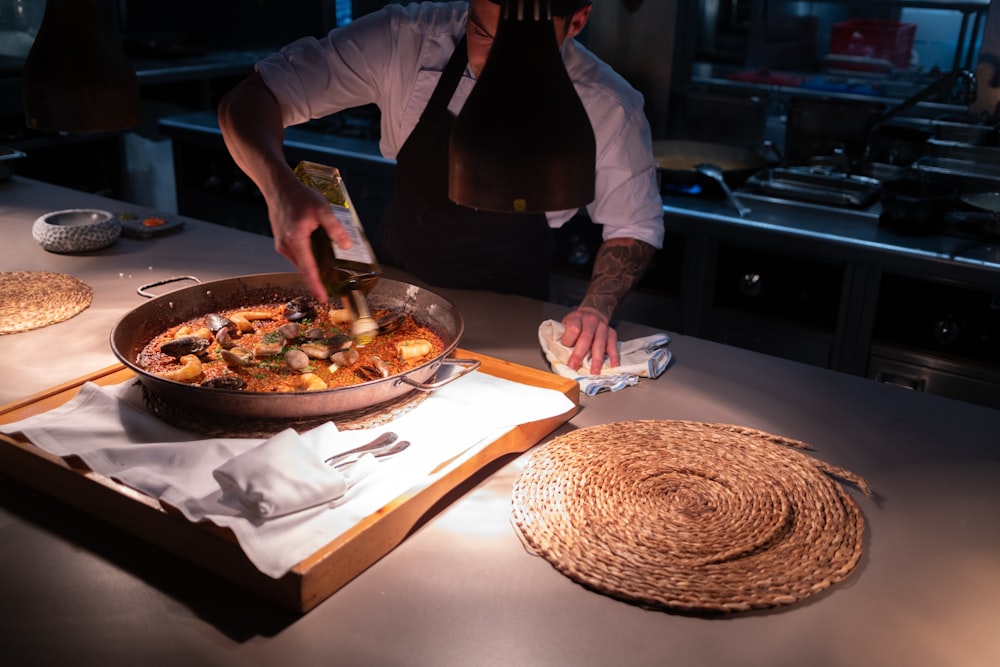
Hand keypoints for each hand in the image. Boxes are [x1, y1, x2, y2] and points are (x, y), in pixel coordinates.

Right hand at [267, 177, 352, 301]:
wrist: (279, 187)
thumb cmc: (298, 196)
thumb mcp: (322, 209)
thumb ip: (334, 228)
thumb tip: (346, 246)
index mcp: (296, 240)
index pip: (308, 269)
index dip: (316, 285)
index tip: (322, 298)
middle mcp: (286, 246)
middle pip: (305, 269)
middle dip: (317, 280)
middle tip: (332, 289)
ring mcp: (282, 245)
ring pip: (301, 262)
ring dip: (313, 269)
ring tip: (328, 274)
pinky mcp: (283, 242)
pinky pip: (298, 256)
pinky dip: (308, 259)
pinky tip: (318, 256)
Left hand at [560, 307, 619, 374]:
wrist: (592, 312)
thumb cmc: (577, 322)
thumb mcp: (567, 323)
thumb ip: (564, 335)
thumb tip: (561, 354)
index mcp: (577, 318)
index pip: (573, 329)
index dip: (568, 340)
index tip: (565, 348)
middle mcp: (591, 321)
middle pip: (585, 339)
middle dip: (579, 355)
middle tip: (574, 367)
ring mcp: (602, 327)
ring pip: (599, 344)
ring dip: (597, 360)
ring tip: (594, 372)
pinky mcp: (611, 333)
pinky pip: (613, 345)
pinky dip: (613, 356)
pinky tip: (613, 365)